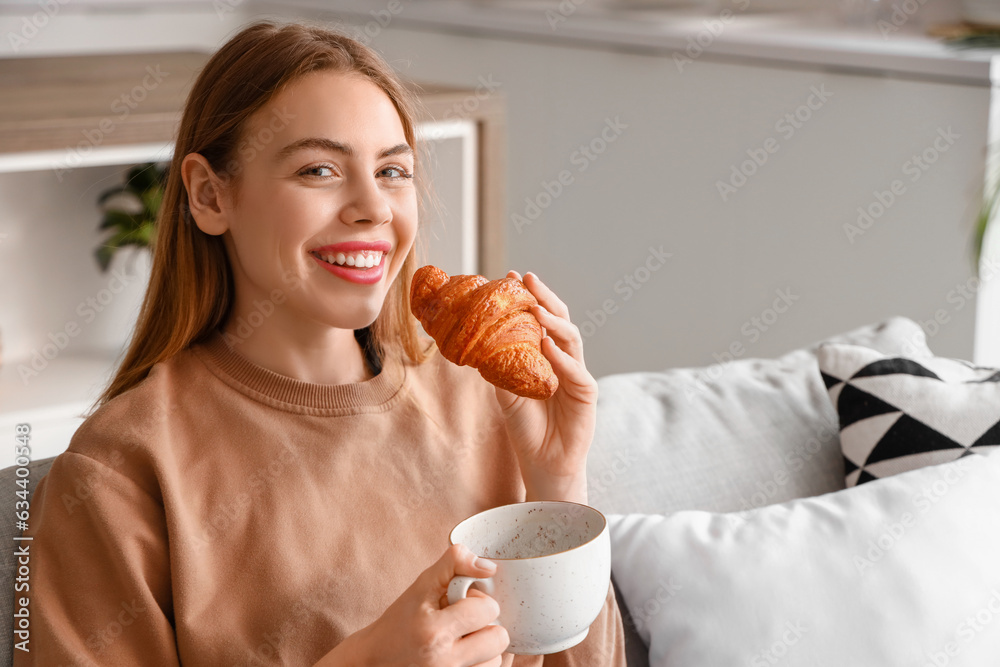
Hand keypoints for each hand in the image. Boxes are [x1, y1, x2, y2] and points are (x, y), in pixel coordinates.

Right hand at [319, 544, 508, 666]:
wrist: (376, 659)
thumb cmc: (400, 621)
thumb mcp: (421, 586)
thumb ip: (453, 564)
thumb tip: (489, 567)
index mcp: (435, 631)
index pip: (487, 609)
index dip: (479, 601)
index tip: (463, 603)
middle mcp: (445, 660)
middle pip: (499, 638)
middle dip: (487, 624)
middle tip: (466, 622)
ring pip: (496, 659)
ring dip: (485, 646)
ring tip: (462, 639)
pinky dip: (481, 662)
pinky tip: (464, 653)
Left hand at [495, 271, 597, 503]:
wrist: (543, 463)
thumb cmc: (526, 428)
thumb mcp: (505, 392)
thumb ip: (500, 365)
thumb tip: (479, 337)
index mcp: (546, 356)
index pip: (540, 320)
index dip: (529, 298)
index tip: (511, 277)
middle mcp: (564, 360)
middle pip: (559, 320)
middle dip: (545, 298)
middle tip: (528, 280)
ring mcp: (577, 374)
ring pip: (571, 339)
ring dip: (554, 322)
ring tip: (537, 308)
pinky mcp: (587, 394)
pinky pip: (575, 371)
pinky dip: (561, 358)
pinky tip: (547, 346)